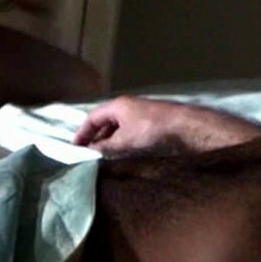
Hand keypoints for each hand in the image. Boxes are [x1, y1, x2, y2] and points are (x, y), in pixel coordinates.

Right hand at [74, 97, 260, 153]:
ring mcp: (140, 113)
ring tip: (103, 156)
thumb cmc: (152, 129)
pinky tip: (123, 153)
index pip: (92, 117)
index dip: (82, 132)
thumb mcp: (124, 140)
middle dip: (95, 137)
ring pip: (118, 126)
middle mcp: (128, 106)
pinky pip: (129, 130)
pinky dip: (122, 141)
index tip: (75, 147)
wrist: (184, 126)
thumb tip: (91, 152)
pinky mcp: (152, 122)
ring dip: (109, 140)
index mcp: (118, 105)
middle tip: (88, 153)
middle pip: (105, 121)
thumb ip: (105, 146)